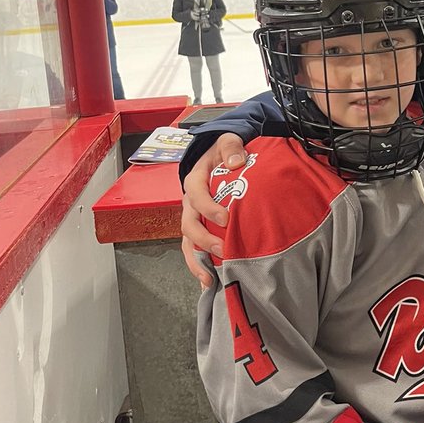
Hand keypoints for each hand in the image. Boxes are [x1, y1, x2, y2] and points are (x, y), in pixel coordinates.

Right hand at [180, 134, 246, 287]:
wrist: (220, 157)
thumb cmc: (224, 152)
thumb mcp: (227, 141)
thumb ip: (231, 147)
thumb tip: (235, 161)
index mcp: (195, 180)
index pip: (196, 194)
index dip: (207, 207)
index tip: (225, 218)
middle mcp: (190, 202)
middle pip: (188, 224)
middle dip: (203, 240)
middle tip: (223, 250)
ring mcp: (193, 218)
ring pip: (188, 242)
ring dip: (196, 260)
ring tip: (209, 278)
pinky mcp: (200, 229)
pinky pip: (195, 249)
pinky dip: (200, 265)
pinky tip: (210, 281)